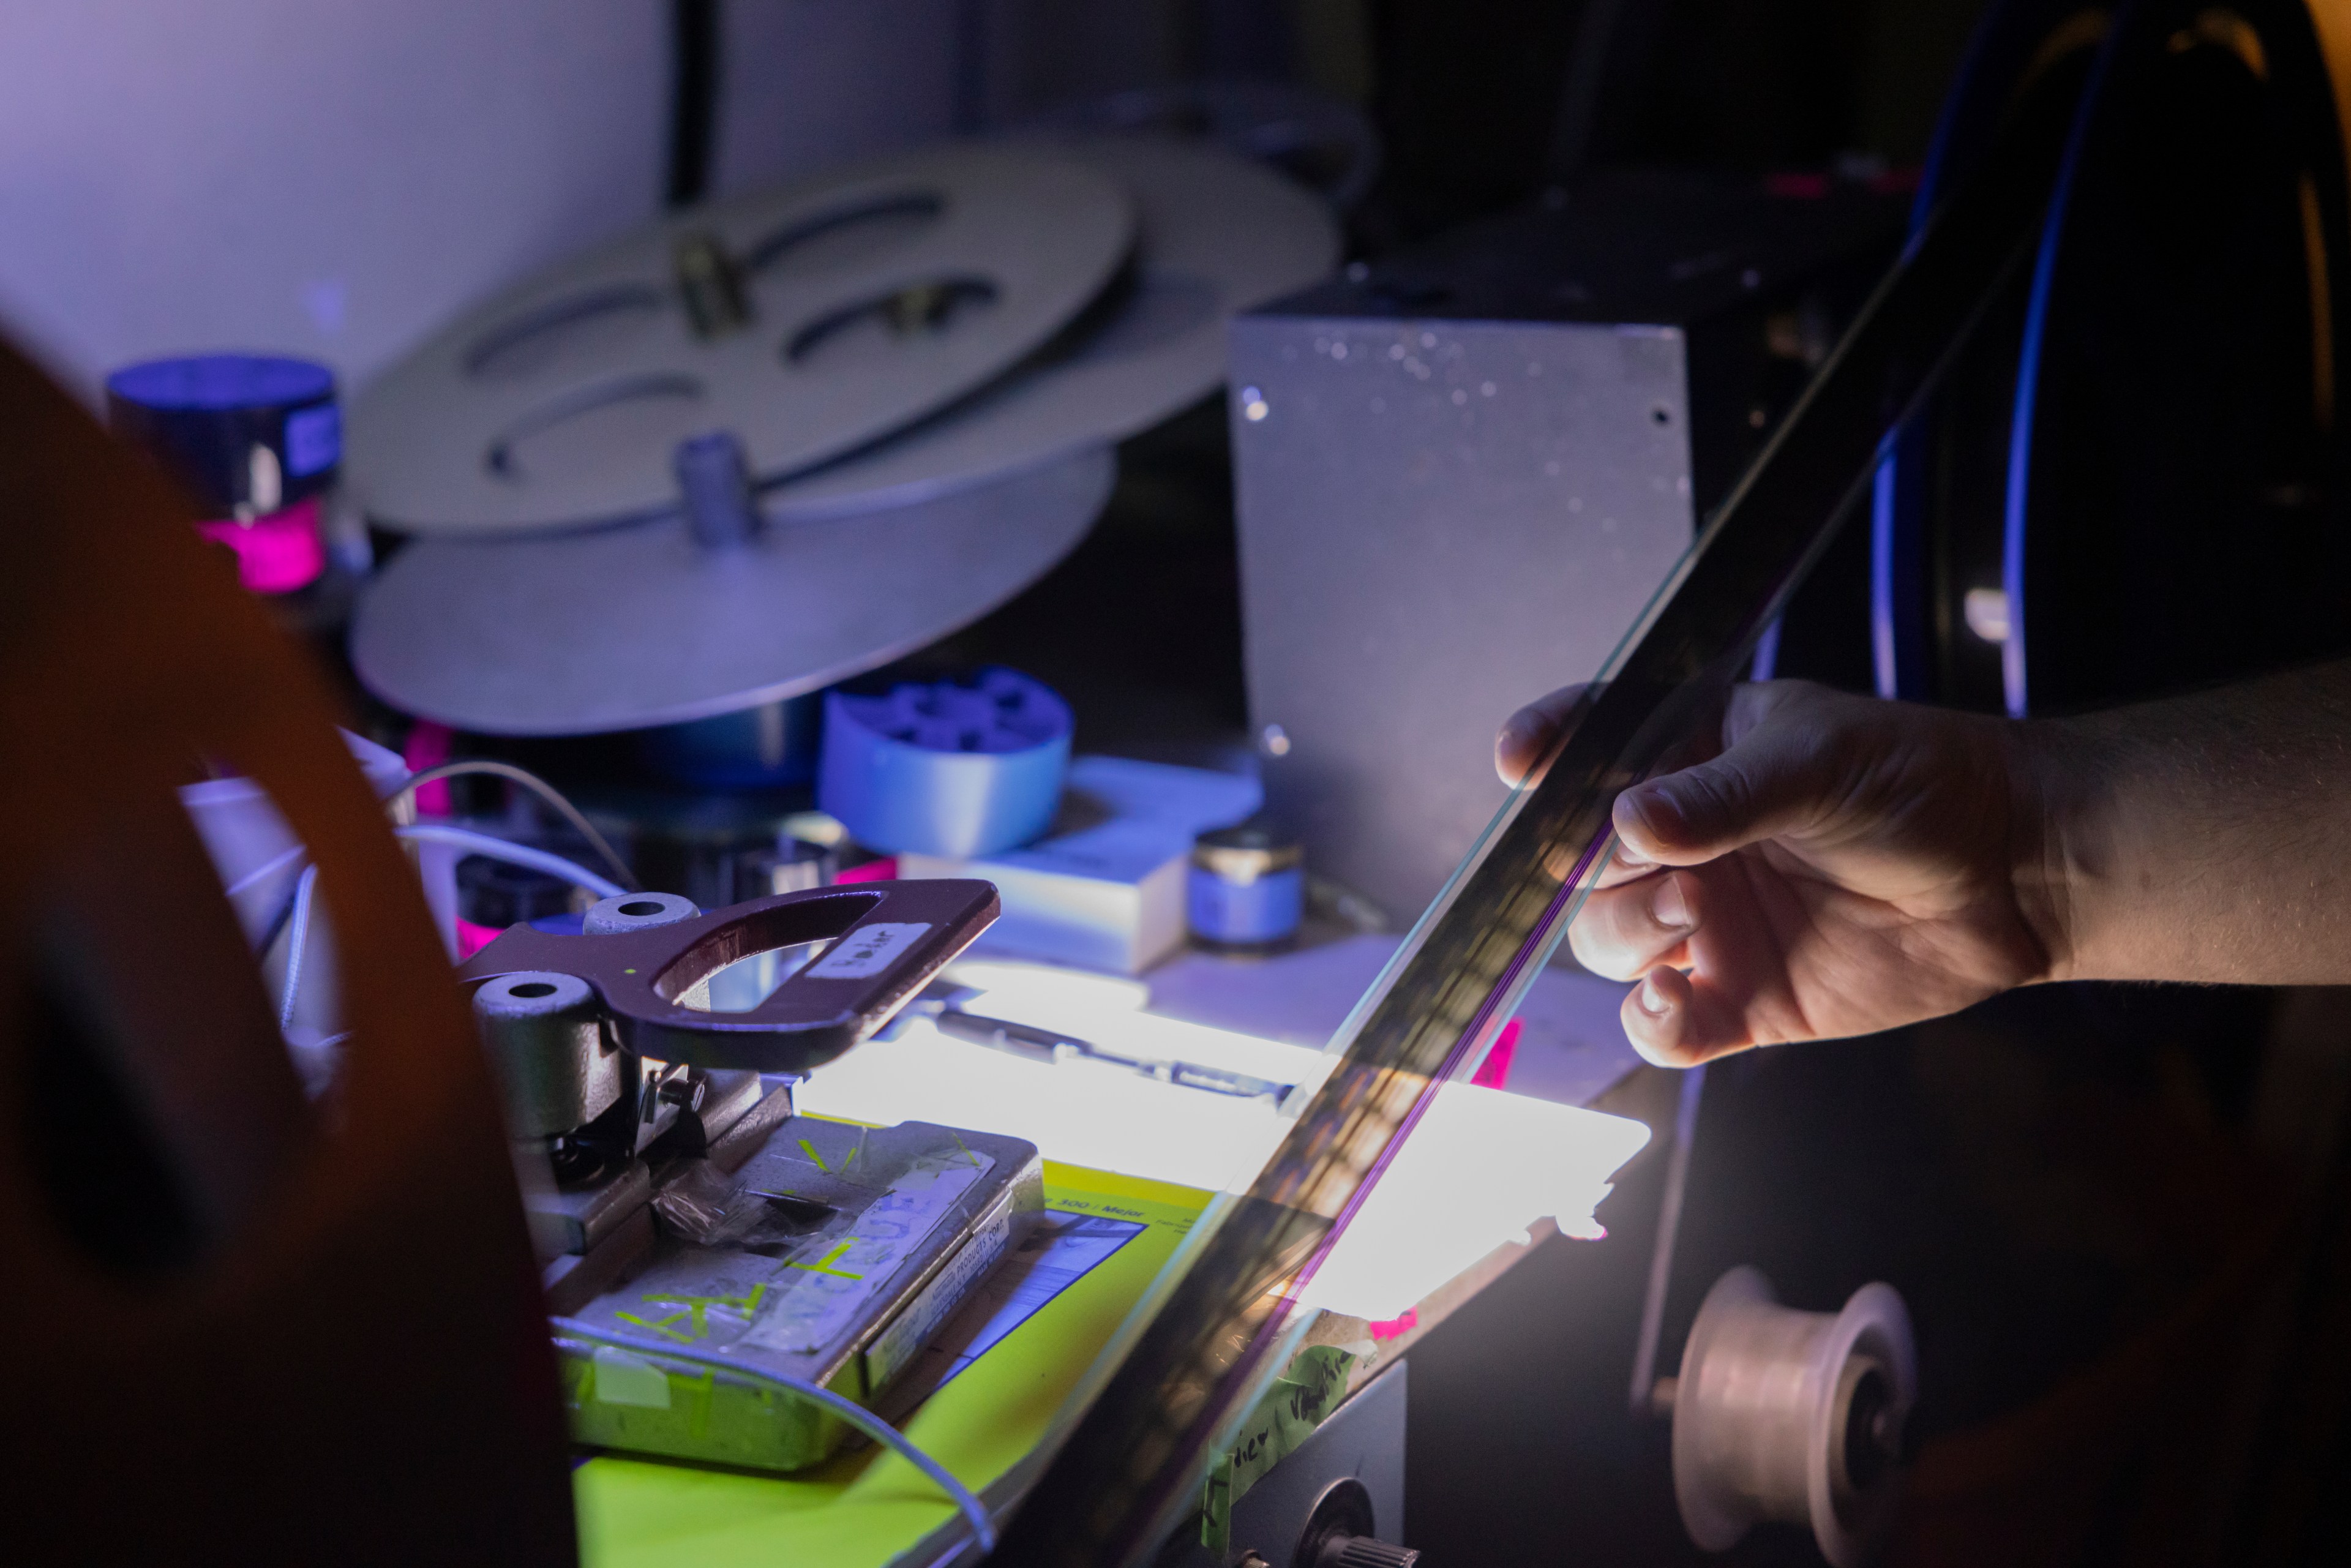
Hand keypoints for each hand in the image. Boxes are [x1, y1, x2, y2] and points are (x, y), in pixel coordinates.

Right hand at [1497, 680, 2063, 1065]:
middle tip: (1666, 866)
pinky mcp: (1740, 997)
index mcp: (1692, 756)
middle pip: (1578, 863)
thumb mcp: (1819, 762)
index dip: (1544, 753)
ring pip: (1606, 943)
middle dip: (1594, 866)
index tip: (1519, 765)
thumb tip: (1628, 821)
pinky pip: (1660, 1024)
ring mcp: (1707, 922)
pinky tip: (1676, 999)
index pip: (1590, 744)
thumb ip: (1721, 796)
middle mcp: (1684, 842)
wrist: (2015, 873)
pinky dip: (1651, 1021)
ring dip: (1628, 934)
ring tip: (1695, 915)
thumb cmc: (1921, 784)